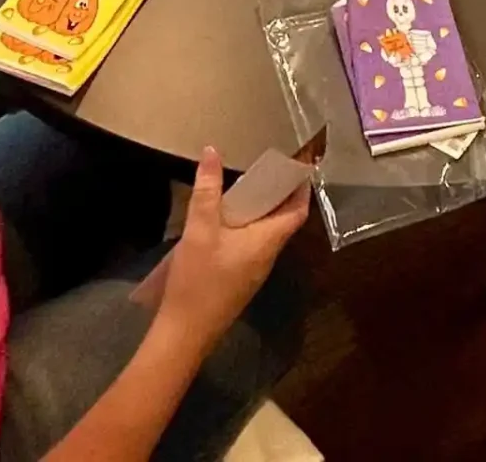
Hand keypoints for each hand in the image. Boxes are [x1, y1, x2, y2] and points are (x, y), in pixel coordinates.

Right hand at [154, 147, 308, 356]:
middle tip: (267, 164)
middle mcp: (267, 257)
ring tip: (246, 183)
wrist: (184, 335)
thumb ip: (207, 191)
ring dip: (260, 209)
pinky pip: (251, 245)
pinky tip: (226, 218)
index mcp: (267, 243)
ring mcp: (253, 271)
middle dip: (278, 193)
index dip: (301, 187)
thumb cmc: (198, 281)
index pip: (297, 212)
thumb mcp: (199, 230)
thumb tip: (212, 151)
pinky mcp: (238, 280)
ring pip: (265, 233)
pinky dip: (247, 225)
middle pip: (282, 221)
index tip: (298, 163)